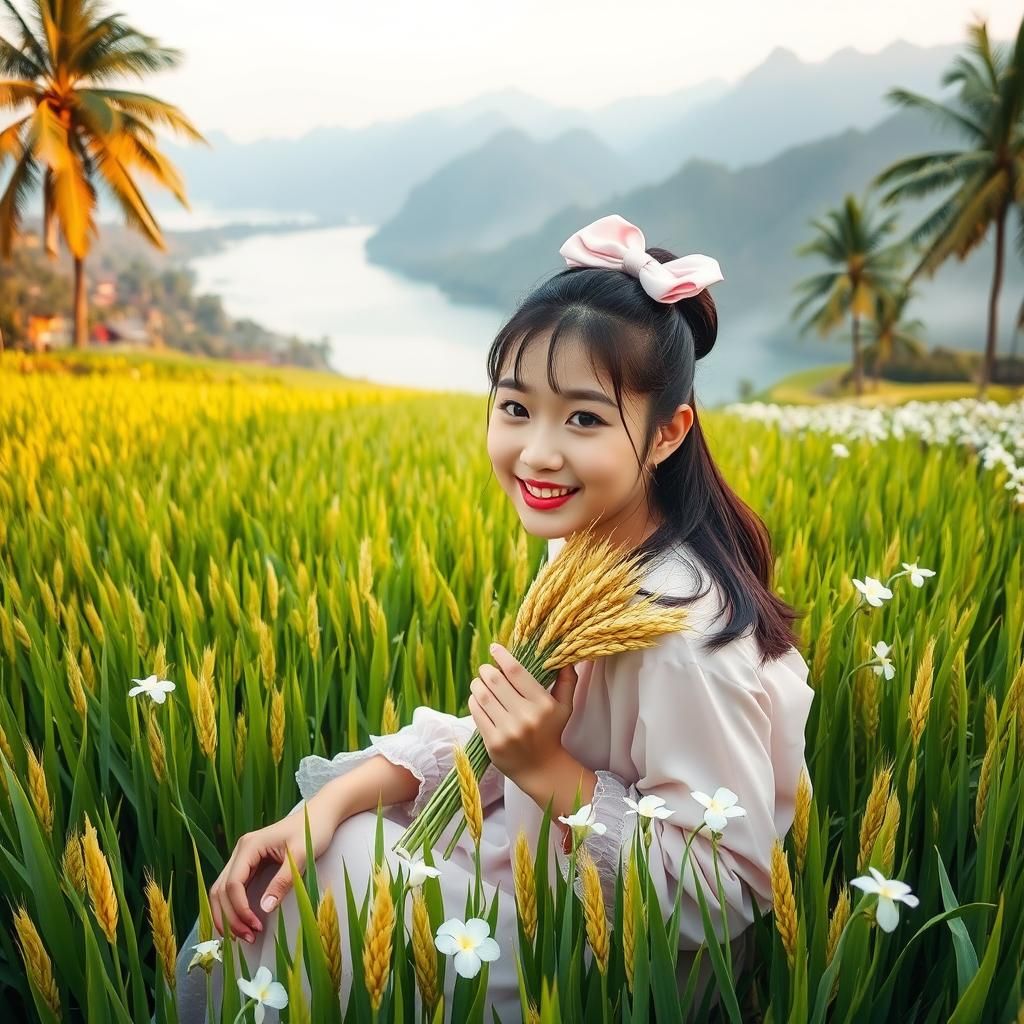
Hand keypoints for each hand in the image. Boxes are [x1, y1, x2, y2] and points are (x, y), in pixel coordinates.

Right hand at [209, 803, 338, 941]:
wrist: (320, 815)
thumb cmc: (313, 830)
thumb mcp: (301, 855)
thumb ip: (283, 881)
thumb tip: (265, 909)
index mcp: (249, 846)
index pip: (233, 884)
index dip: (240, 909)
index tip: (255, 926)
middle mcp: (241, 851)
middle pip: (221, 890)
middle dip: (230, 917)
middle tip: (247, 937)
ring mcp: (243, 857)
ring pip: (222, 891)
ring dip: (228, 915)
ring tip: (243, 935)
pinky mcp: (250, 864)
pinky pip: (233, 889)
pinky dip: (233, 907)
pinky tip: (241, 922)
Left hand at [467, 643, 577, 783]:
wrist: (541, 769)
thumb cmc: (551, 732)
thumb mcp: (564, 707)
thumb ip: (567, 681)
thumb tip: (567, 658)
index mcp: (542, 704)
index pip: (516, 672)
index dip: (502, 657)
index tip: (494, 648)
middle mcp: (525, 717)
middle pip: (495, 681)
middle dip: (486, 670)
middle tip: (485, 669)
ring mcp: (508, 731)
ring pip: (482, 696)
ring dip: (477, 684)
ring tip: (479, 682)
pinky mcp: (493, 743)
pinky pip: (477, 713)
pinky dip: (474, 701)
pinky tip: (477, 698)